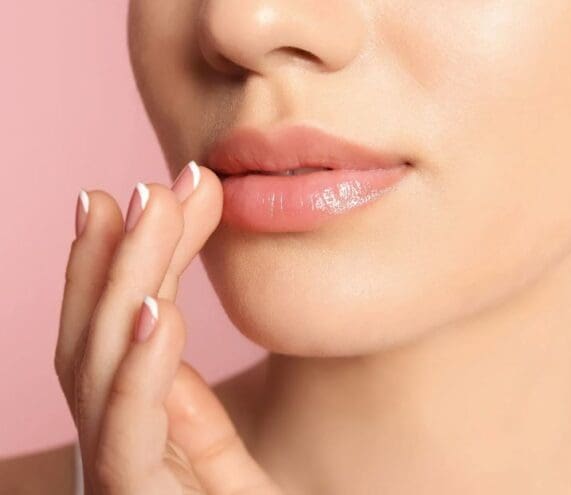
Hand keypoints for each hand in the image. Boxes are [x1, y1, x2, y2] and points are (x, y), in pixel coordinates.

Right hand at [54, 163, 280, 493]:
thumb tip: (157, 321)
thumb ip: (184, 401)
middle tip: (154, 181)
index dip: (110, 261)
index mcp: (132, 429)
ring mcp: (118, 478)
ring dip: (124, 282)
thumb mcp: (216, 454)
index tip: (125, 193)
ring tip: (149, 210)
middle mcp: (112, 447)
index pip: (112, 331)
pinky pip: (133, 433)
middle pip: (101, 334)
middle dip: (121, 252)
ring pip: (103, 368)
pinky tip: (157, 307)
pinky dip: (138, 366)